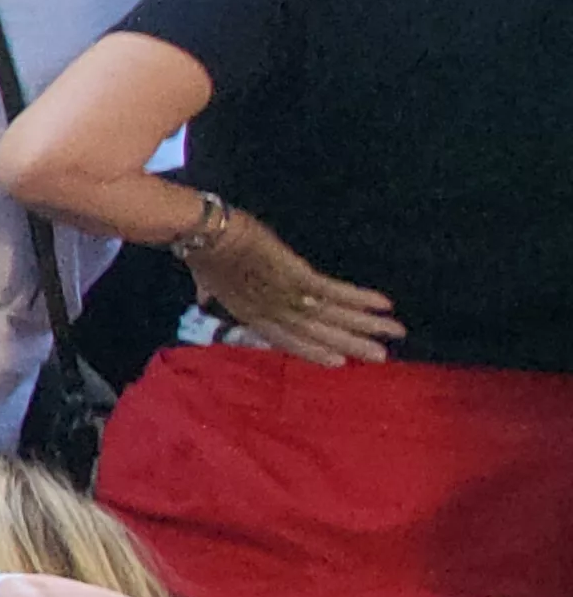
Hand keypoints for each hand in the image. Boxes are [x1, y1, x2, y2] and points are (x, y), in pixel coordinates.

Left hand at [185, 211, 400, 366]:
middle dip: (351, 344)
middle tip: (382, 357)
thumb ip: (209, 293)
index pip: (287, 340)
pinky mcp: (297, 276)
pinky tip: (383, 304)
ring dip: (365, 324)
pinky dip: (359, 299)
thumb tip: (202, 297)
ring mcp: (286, 296)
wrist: (205, 233)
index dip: (313, 351)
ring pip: (333, 316)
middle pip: (318, 333)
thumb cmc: (204, 253)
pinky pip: (334, 292)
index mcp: (251, 315)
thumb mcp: (207, 280)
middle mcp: (273, 312)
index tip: (338, 362)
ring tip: (394, 332)